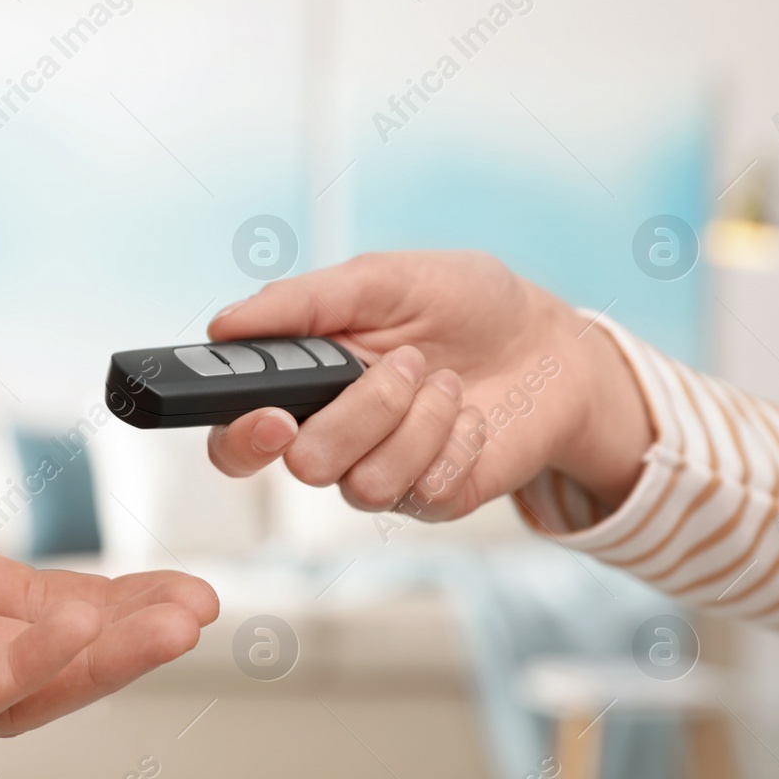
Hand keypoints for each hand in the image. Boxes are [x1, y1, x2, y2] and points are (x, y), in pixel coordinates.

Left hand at [0, 349, 217, 737]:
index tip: (175, 581)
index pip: (27, 594)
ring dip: (94, 657)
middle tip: (197, 610)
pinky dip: (22, 671)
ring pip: (10, 686)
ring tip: (169, 622)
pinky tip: (81, 633)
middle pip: (36, 650)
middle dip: (122, 634)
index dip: (105, 594)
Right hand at [205, 251, 652, 519]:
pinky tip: (472, 417)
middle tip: (403, 365)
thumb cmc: (465, 305)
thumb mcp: (385, 279)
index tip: (276, 417)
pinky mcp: (431, 499)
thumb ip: (303, 302)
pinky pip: (423, 491)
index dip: (242, 437)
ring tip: (447, 382)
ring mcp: (380, 473)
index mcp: (304, 384)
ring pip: (362, 483)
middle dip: (362, 410)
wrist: (552, 343)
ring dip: (418, 420)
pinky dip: (457, 441)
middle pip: (302, 462)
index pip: (236, 436)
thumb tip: (225, 324)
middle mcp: (333, 437)